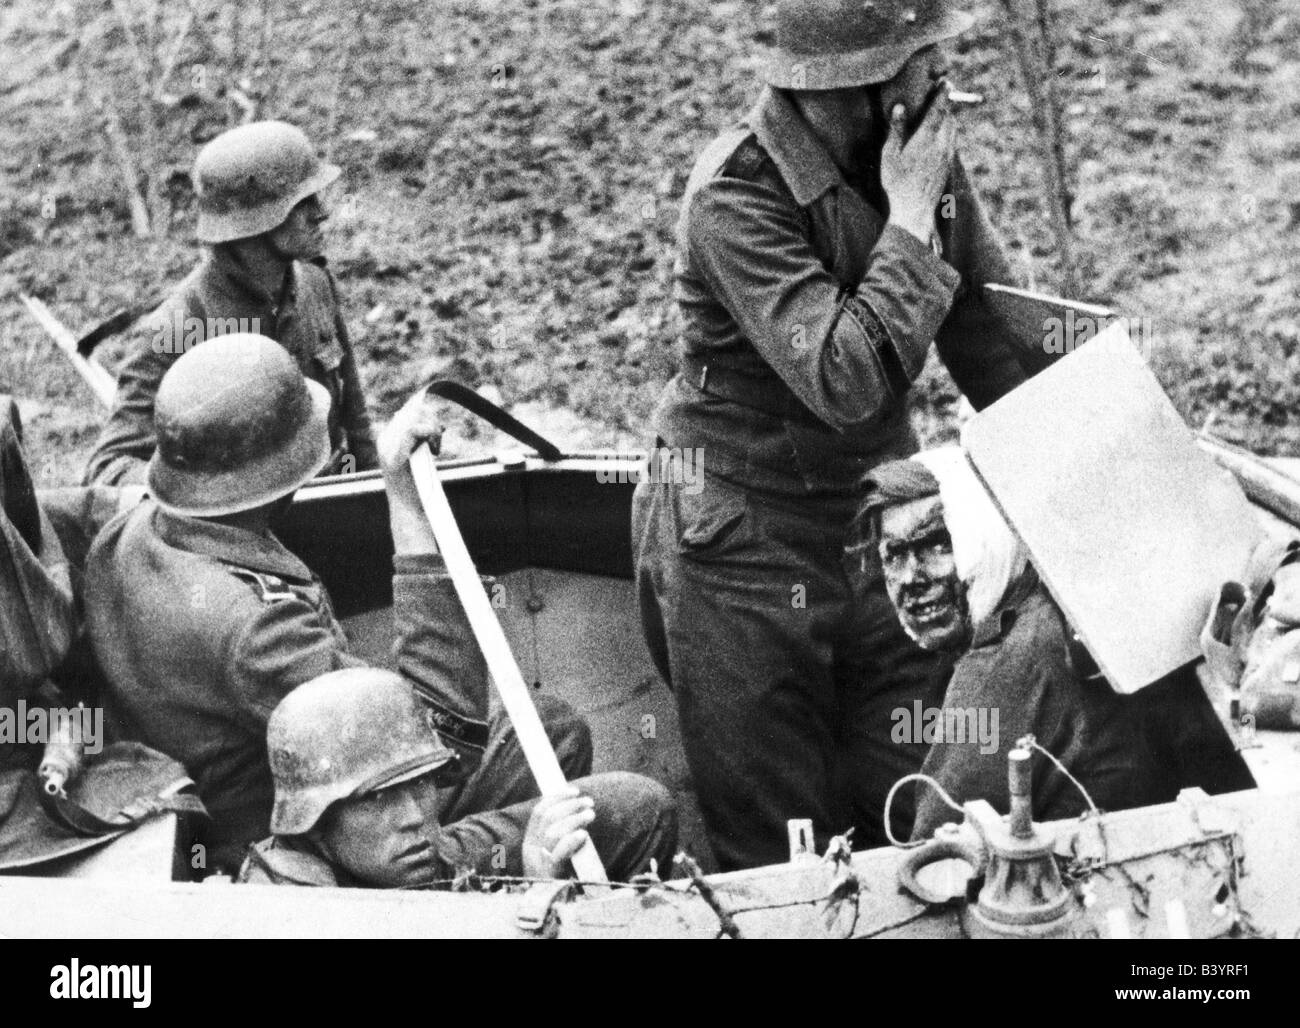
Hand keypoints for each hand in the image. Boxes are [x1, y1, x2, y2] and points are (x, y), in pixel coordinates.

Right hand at [377, 389, 443, 487]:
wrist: (408, 510)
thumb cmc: (416, 484)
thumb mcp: (418, 456)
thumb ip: (419, 439)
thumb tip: (431, 421)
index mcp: (386, 438)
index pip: (407, 411)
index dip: (426, 414)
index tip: (438, 430)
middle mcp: (384, 440)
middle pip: (412, 412)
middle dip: (431, 421)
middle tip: (440, 438)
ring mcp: (388, 449)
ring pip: (415, 419)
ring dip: (433, 429)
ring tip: (437, 447)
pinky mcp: (396, 458)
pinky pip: (413, 431)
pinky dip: (429, 434)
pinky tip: (436, 449)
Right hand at [522, 786, 596, 878]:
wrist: (546, 908)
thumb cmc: (555, 878)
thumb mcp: (552, 854)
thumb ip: (558, 836)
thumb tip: (575, 811)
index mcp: (529, 842)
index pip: (539, 812)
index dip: (556, 797)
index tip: (574, 790)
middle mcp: (530, 850)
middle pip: (548, 818)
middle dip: (569, 805)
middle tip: (588, 802)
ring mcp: (538, 862)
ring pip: (553, 832)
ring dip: (574, 818)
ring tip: (590, 814)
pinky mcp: (549, 875)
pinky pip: (558, 853)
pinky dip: (571, 840)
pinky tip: (583, 834)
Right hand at [881, 92, 956, 244]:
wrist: (914, 211)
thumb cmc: (897, 183)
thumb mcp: (890, 155)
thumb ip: (897, 130)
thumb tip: (900, 108)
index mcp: (927, 138)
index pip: (939, 108)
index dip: (943, 93)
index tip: (945, 82)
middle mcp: (942, 144)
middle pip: (950, 117)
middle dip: (946, 106)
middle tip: (940, 96)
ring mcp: (947, 156)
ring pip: (953, 130)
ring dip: (948, 120)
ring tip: (938, 115)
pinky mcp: (947, 167)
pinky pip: (951, 143)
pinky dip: (947, 134)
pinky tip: (938, 138)